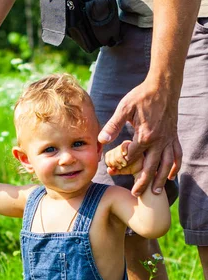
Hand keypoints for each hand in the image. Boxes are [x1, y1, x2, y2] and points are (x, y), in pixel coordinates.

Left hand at [98, 78, 181, 195]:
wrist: (163, 86)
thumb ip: (113, 125)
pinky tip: (172, 175)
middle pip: (150, 166)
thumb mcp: (124, 108)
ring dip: (160, 179)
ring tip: (155, 192)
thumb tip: (101, 140)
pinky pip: (177, 154)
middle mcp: (158, 141)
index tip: (111, 170)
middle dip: (143, 182)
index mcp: (145, 135)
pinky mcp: (173, 136)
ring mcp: (168, 139)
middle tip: (135, 194)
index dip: (120, 164)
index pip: (131, 156)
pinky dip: (175, 166)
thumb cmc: (142, 96)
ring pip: (166, 164)